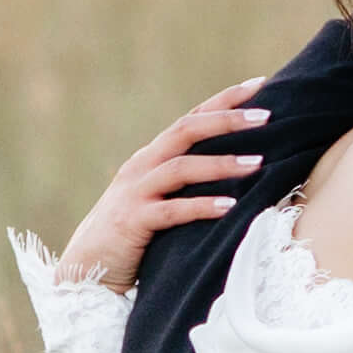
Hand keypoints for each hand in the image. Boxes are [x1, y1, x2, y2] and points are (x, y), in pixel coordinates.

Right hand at [52, 80, 278, 295]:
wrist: (86, 268)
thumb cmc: (133, 235)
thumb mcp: (160, 198)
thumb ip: (186, 183)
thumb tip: (241, 171)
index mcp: (152, 157)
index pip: (192, 119)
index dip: (225, 100)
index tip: (260, 83)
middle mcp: (142, 166)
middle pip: (186, 130)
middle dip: (227, 120)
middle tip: (266, 116)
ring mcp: (134, 192)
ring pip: (181, 167)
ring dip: (221, 164)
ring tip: (257, 163)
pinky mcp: (132, 221)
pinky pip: (171, 210)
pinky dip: (201, 206)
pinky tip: (228, 207)